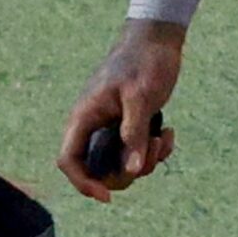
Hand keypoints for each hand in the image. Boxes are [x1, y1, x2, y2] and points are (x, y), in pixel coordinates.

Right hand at [58, 20, 183, 201]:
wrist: (158, 40)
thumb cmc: (144, 61)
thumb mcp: (140, 97)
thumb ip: (133, 133)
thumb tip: (130, 170)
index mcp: (85, 117)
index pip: (69, 160)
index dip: (82, 182)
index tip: (106, 196)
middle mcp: (94, 126)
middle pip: (99, 170)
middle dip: (127, 171)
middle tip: (150, 151)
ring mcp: (111, 128)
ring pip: (121, 165)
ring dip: (146, 161)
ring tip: (163, 137)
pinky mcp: (129, 127)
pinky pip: (137, 153)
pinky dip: (155, 151)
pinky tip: (168, 131)